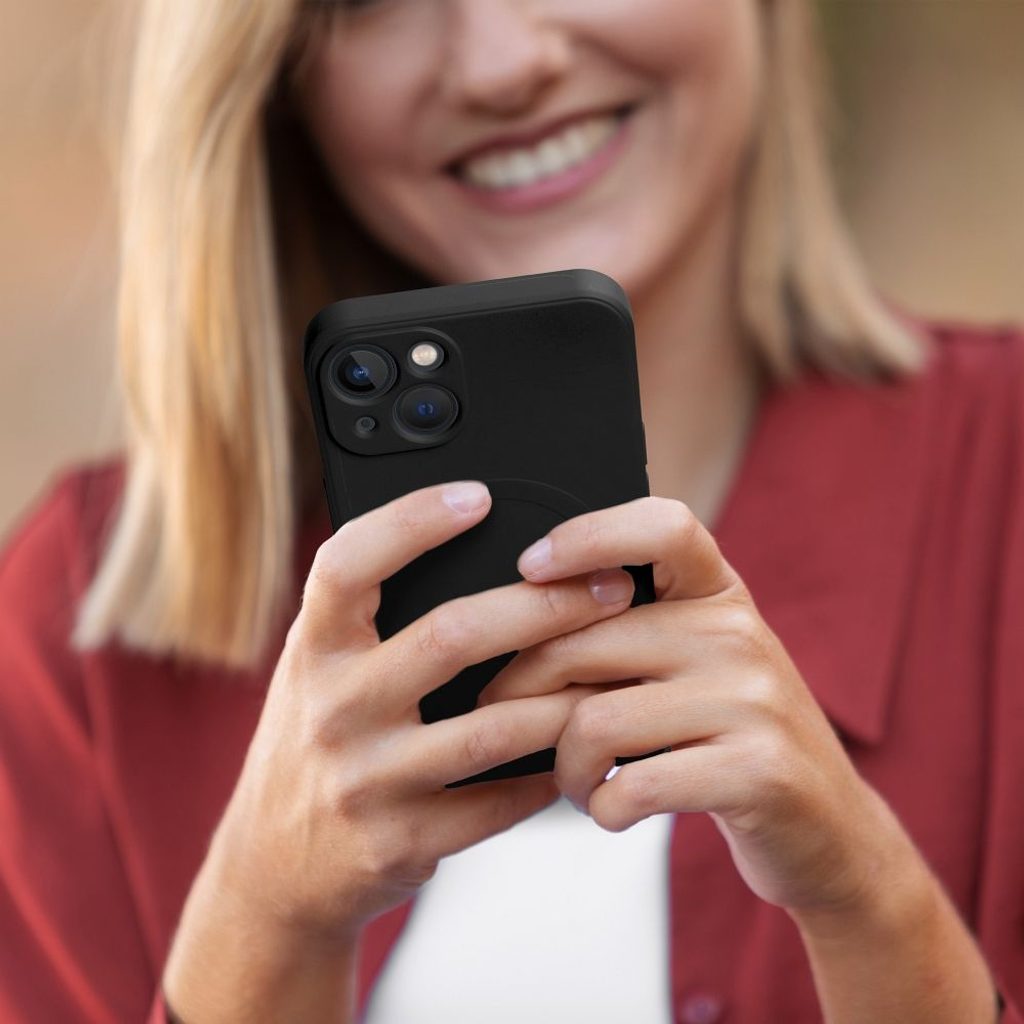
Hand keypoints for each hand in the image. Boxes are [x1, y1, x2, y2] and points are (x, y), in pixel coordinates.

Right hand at [190, 481, 638, 943]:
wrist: (272, 868)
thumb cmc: (315, 741)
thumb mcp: (317, 670)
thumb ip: (368, 617)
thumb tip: (471, 544)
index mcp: (314, 649)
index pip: (348, 564)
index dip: (410, 521)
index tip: (478, 495)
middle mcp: (333, 709)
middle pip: (451, 636)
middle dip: (544, 606)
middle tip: (610, 587)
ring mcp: (366, 780)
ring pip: (491, 729)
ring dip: (566, 698)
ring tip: (618, 669)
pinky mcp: (401, 840)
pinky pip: (497, 803)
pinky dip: (549, 772)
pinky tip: (582, 747)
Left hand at [476, 496, 906, 917]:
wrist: (829, 826)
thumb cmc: (731, 738)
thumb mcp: (697, 662)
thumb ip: (629, 631)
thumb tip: (512, 621)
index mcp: (720, 594)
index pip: (662, 526)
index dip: (588, 534)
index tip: (530, 567)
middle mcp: (739, 633)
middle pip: (584, 643)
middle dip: (525, 695)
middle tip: (512, 725)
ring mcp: (753, 700)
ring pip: (595, 721)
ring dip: (566, 768)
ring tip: (577, 780)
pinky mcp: (758, 771)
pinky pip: (632, 786)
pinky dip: (602, 807)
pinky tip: (612, 807)